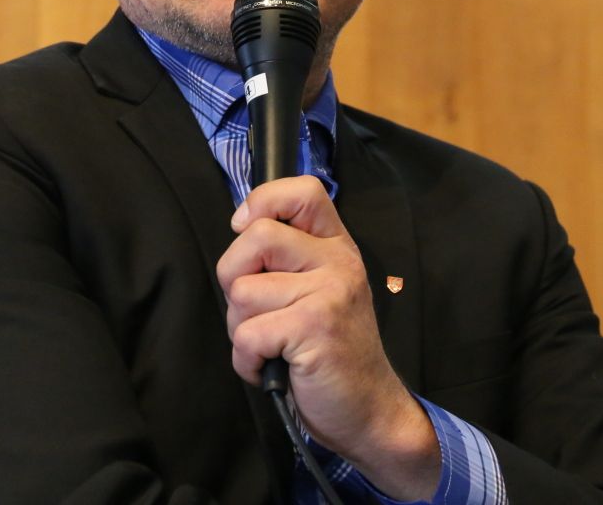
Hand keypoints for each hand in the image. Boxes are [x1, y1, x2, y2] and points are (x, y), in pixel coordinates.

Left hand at [216, 176, 439, 499]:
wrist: (368, 410)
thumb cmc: (330, 352)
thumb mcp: (318, 291)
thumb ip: (288, 258)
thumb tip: (240, 224)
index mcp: (336, 247)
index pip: (303, 192)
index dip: (263, 201)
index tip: (246, 229)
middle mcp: (337, 262)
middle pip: (255, 237)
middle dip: (234, 278)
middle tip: (257, 310)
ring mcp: (329, 292)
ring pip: (242, 291)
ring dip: (241, 328)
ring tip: (272, 344)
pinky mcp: (314, 327)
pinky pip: (247, 333)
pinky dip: (247, 360)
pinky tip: (271, 367)